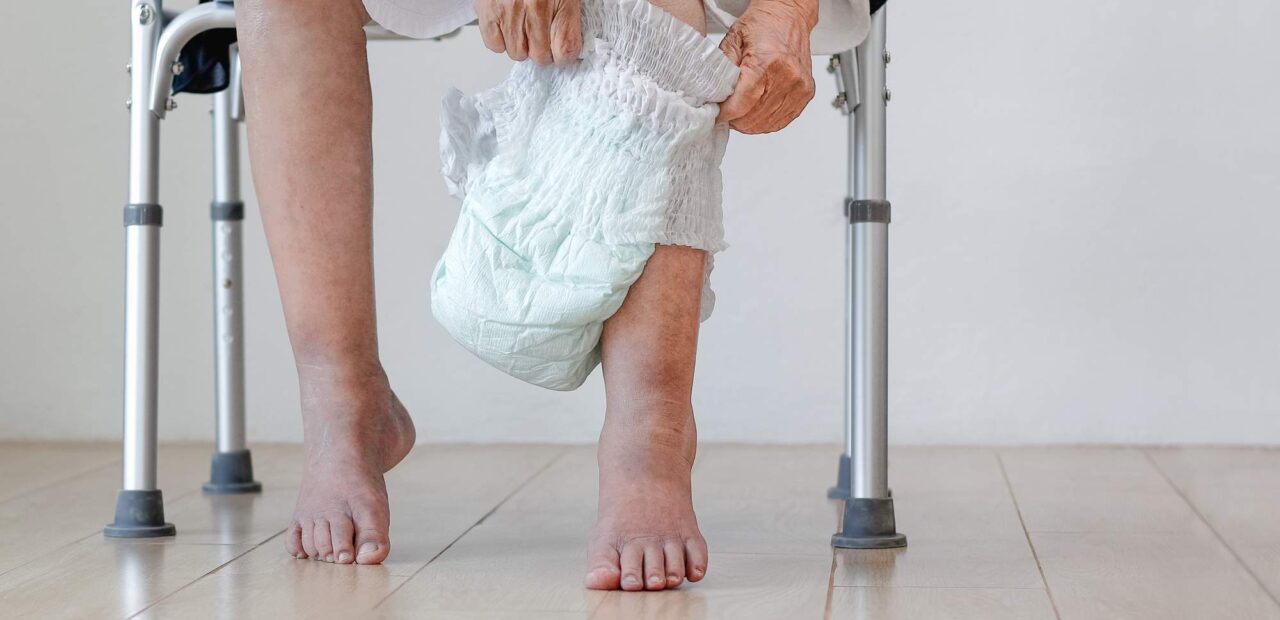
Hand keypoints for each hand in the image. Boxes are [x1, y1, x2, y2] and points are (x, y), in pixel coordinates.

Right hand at [475, 0, 581, 64]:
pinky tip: (507, 25)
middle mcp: (535, 8)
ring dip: (521, 44)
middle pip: (541, 57)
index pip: (566, 50)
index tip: (561, 49)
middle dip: (542, 49)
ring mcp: (509, 12)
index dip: (565, 54)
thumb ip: (568, 18)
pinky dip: (501, 39)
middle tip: (540, 33)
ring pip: (518, 54)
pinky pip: (495, 45)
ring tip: (522, 25)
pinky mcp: (488, 11)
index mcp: (560, 0)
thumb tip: (567, 47)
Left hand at [717, 0, 817, 133]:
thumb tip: (713, 98)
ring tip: (740, 112)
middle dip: (735, 119)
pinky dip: (766, 121)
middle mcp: (787, 76)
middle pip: (753, 118)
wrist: (788, 15)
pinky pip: (782, 120)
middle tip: (726, 112)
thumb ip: (721, 71)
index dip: (725, 114)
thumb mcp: (732, 41)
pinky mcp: (806, 93)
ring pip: (767, 123)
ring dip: (750, 123)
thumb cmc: (762, 25)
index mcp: (767, 63)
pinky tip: (756, 113)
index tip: (716, 113)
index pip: (741, 105)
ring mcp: (799, 86)